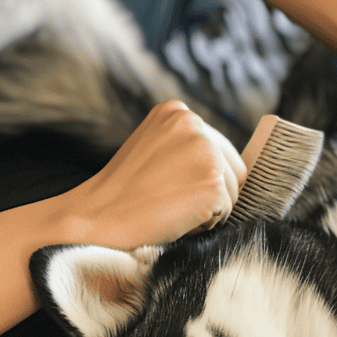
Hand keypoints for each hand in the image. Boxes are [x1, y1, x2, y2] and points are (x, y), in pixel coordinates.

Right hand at [59, 100, 247, 246]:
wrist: (95, 220)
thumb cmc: (123, 196)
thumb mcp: (153, 152)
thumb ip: (188, 149)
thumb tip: (241, 171)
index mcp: (177, 112)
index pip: (220, 150)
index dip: (199, 179)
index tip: (167, 187)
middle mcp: (194, 124)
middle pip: (233, 171)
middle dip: (208, 193)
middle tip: (166, 200)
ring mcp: (205, 152)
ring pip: (233, 194)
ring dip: (207, 210)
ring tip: (168, 207)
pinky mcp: (212, 182)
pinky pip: (226, 213)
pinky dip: (205, 224)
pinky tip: (174, 217)